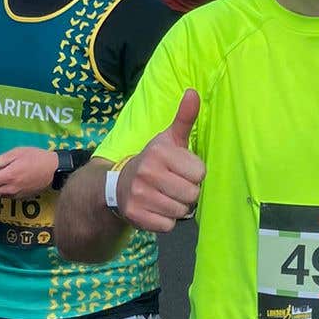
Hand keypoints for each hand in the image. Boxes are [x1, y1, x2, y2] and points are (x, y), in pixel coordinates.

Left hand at [0, 147, 57, 198]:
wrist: (54, 169)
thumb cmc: (36, 157)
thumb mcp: (16, 153)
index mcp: (8, 176)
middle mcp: (10, 189)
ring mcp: (16, 195)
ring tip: (1, 176)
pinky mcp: (21, 198)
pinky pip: (6, 196)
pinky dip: (3, 190)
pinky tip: (10, 180)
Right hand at [119, 90, 205, 232]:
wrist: (118, 186)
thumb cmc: (153, 161)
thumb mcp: (168, 139)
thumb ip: (184, 118)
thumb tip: (193, 92)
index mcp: (159, 152)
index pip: (200, 172)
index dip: (193, 173)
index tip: (180, 170)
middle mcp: (147, 172)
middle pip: (193, 194)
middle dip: (187, 193)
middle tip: (173, 186)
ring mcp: (139, 195)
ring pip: (181, 211)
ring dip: (177, 207)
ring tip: (164, 197)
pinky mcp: (135, 216)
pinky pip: (168, 225)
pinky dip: (165, 221)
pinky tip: (156, 209)